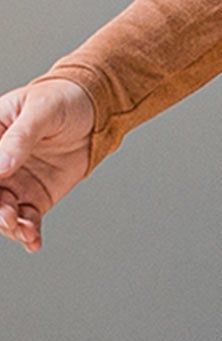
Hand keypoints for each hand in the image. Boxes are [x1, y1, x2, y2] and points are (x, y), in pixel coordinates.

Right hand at [0, 78, 96, 253]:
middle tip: (6, 215)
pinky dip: (27, 233)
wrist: (94, 110)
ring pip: (2, 213)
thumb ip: (21, 138)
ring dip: (8, 225)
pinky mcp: (35, 198)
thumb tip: (0, 167)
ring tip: (23, 228)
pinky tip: (33, 240)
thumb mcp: (41, 110)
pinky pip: (26, 220)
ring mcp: (14, 184)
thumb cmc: (62, 99)